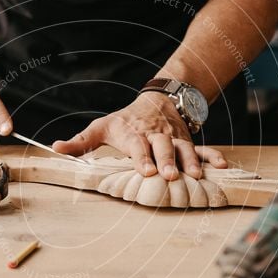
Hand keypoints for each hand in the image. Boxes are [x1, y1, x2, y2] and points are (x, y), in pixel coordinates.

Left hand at [53, 93, 226, 179]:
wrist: (158, 101)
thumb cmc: (124, 120)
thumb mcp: (100, 127)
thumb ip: (80, 142)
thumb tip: (54, 148)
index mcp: (133, 133)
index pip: (138, 145)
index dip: (142, 157)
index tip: (146, 170)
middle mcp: (156, 135)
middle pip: (163, 146)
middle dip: (167, 160)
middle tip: (170, 176)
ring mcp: (175, 139)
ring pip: (185, 148)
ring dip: (191, 162)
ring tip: (195, 176)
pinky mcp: (189, 141)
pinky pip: (203, 148)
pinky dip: (213, 156)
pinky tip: (223, 166)